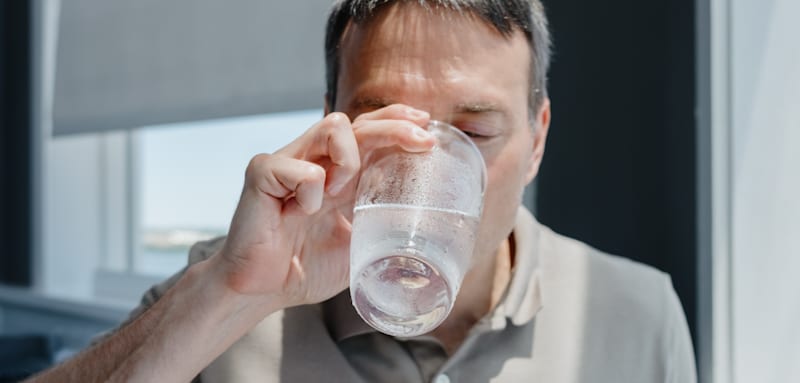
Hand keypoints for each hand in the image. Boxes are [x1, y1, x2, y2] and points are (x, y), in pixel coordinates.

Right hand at [209, 105, 433, 307]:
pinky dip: (311, 192)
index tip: (425, 124)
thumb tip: (425, 216)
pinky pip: (302, 169)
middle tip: (422, 142)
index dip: (394, 120)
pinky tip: (299, 214)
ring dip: (350, 159)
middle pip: (356, 122)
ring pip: (331, 127)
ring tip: (341, 194)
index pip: (367, 129)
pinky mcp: (262, 172)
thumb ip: (380, 219)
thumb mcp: (357, 241)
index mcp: (335, 174)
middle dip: (394, 127)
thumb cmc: (305, 268)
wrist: (262, 291)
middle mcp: (312, 160)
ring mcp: (286, 162)